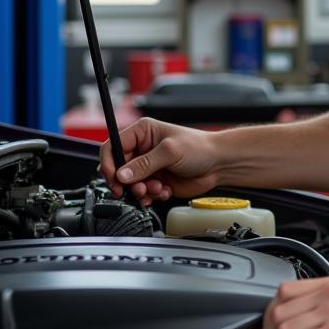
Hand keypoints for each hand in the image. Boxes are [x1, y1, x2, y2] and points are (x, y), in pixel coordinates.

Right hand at [98, 117, 220, 205]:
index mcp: (142, 133)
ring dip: (141, 190)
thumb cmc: (199, 147)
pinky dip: (151, 196)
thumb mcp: (169, 151)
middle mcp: (143, 149)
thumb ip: (144, 164)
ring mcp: (149, 166)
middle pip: (119, 169)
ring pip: (130, 184)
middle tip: (138, 188)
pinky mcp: (156, 181)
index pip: (113, 147)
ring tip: (156, 188)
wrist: (218, 164)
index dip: (110, 163)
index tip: (114, 178)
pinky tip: (164, 191)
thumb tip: (122, 174)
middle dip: (127, 182)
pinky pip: (143, 193)